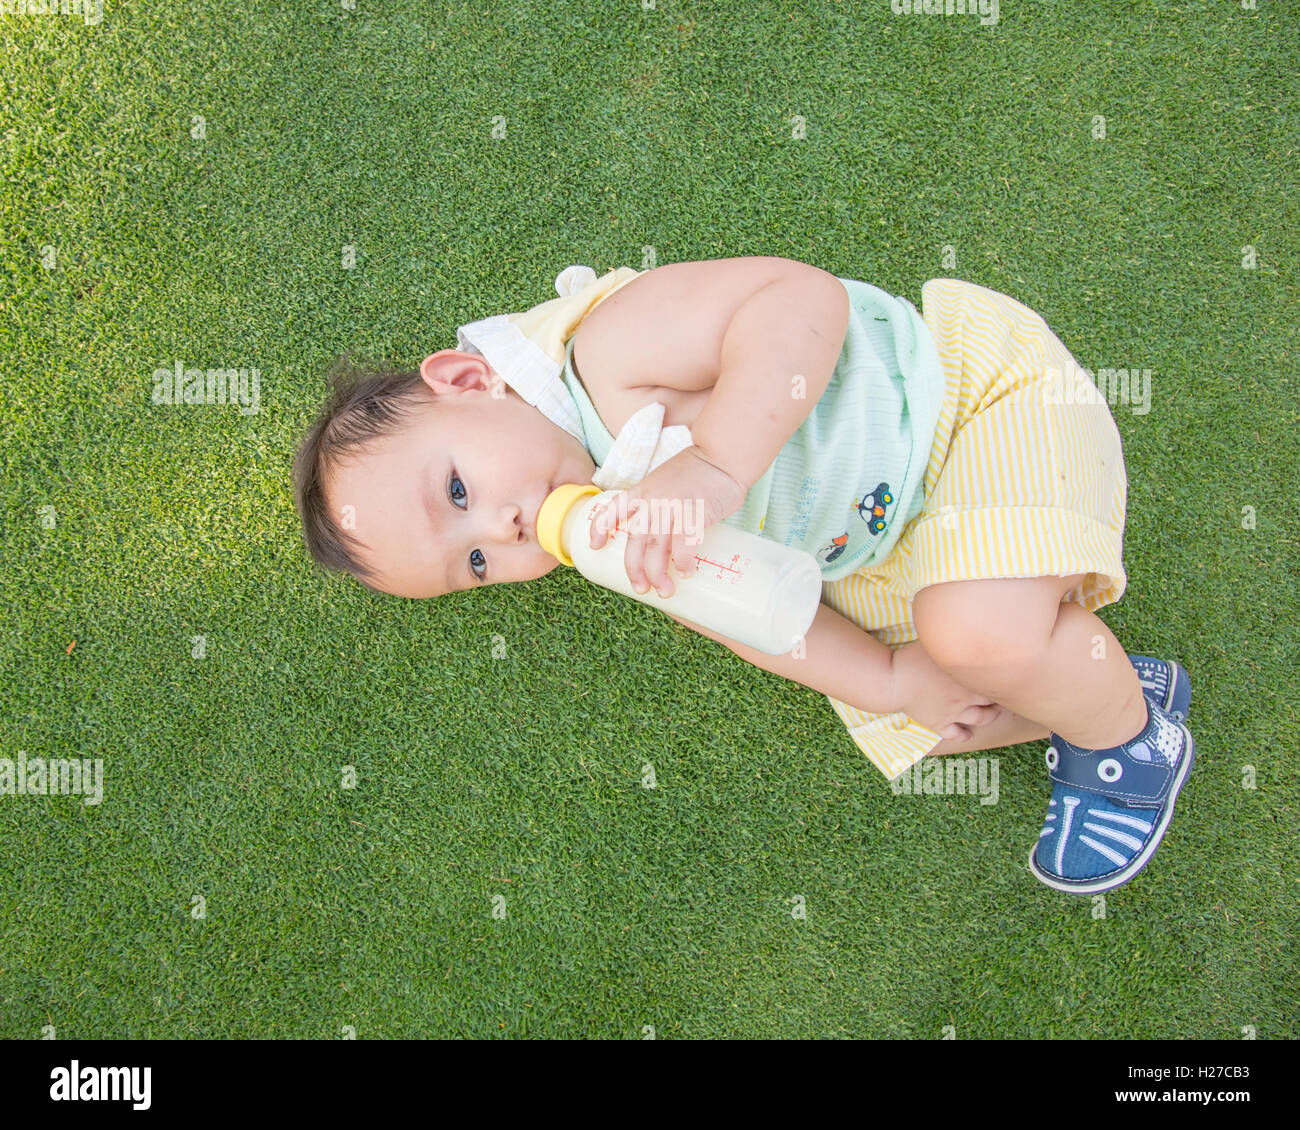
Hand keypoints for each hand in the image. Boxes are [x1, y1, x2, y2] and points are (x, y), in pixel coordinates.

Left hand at [587, 445, 748, 597]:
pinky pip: (684, 546)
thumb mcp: (666, 480)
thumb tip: (663, 534)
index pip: (613, 509)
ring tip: (664, 590)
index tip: (594, 546)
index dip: (600, 528)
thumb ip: (659, 501)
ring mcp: (671, 508)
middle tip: (641, 588)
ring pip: (656, 549)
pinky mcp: (693, 514)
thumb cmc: (699, 469)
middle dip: (634, 570)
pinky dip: (684, 563)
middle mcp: (652, 501)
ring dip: (659, 575)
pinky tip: (687, 572)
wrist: (721, 454)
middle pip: (634, 541)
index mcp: (643, 490)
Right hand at [888, 640, 1004, 741]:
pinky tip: (968, 733)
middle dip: (1000, 699)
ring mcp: (953, 712)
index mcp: (967, 677)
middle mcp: (965, 697)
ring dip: (990, 717)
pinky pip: (956, 734)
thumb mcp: (935, 642)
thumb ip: (954, 638)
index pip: (995, 681)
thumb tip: (964, 625)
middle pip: (993, 701)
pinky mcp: (938, 723)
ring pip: (981, 719)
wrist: (893, 680)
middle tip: (1002, 694)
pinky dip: (965, 735)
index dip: (1002, 678)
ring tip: (992, 712)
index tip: (1003, 674)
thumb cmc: (912, 657)